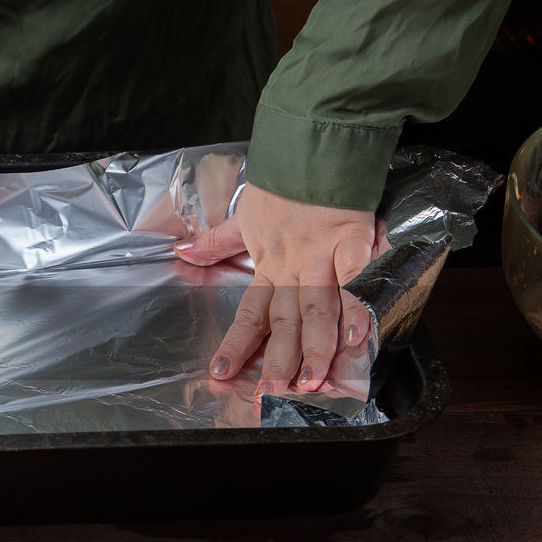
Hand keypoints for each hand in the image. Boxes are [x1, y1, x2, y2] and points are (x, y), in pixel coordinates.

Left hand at [174, 182, 384, 396]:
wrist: (310, 147)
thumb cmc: (282, 187)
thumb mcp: (244, 216)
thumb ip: (218, 242)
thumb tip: (184, 254)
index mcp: (269, 266)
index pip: (249, 314)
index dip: (237, 346)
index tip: (222, 375)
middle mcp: (294, 267)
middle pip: (286, 321)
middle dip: (281, 360)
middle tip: (274, 393)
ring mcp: (323, 255)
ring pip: (319, 307)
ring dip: (316, 346)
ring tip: (313, 381)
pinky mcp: (353, 238)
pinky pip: (356, 276)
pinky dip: (356, 304)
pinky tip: (355, 334)